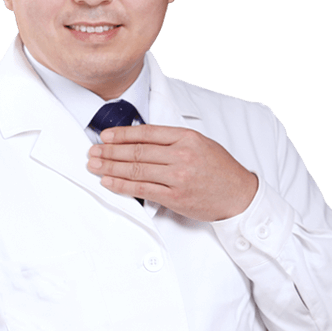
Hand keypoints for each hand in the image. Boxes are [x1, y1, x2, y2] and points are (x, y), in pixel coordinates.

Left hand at [87, 125, 257, 221]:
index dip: (122, 134)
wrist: (239, 195)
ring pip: (136, 170)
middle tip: (93, 151)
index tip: (105, 136)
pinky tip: (108, 182)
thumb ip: (173, 140)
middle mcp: (181, 155)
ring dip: (110, 168)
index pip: (146, 133)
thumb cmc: (220, 170)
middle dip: (110, 152)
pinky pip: (142, 190)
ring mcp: (177, 177)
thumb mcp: (200, 144)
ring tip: (95, 165)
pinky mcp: (174, 197)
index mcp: (186, 138)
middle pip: (137, 152)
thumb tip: (141, 139)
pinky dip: (121, 186)